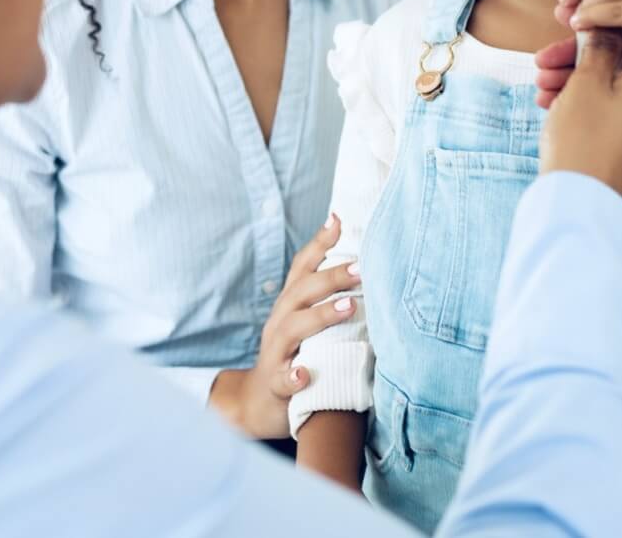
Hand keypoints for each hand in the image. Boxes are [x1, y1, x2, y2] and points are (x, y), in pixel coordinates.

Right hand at [210, 214, 362, 438]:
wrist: (260, 401)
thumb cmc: (294, 353)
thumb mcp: (306, 320)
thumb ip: (327, 293)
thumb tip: (359, 260)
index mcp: (290, 304)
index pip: (301, 267)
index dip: (319, 243)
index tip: (338, 219)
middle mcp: (280, 321)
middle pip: (301, 291)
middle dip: (331, 277)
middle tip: (361, 269)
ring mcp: (275, 352)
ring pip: (292, 328)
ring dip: (320, 316)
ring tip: (347, 308)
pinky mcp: (275, 384)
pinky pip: (282, 379)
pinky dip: (293, 376)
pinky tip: (306, 375)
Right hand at [539, 29, 621, 193]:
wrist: (578, 196)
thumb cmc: (583, 141)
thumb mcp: (585, 80)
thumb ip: (597, 45)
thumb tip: (602, 26)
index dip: (598, 26)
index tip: (573, 25)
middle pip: (620, 61)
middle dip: (577, 58)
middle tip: (547, 59)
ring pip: (612, 85)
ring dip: (575, 79)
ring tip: (543, 84)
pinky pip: (612, 108)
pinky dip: (586, 101)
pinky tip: (554, 102)